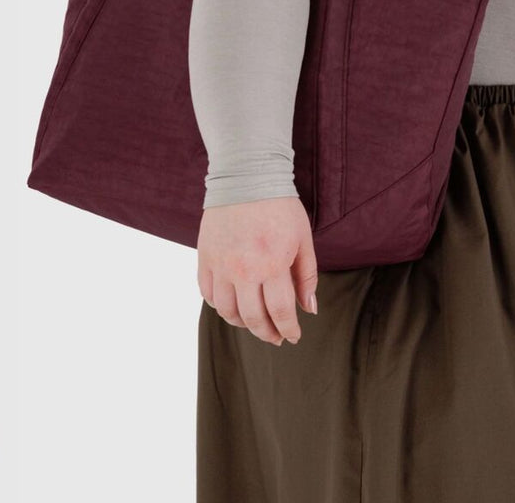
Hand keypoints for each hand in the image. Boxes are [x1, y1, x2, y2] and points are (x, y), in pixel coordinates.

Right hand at [197, 196, 318, 346]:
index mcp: (273, 265)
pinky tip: (233, 305)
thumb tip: (309, 309)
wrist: (247, 177)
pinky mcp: (205, 257)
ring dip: (243, 323)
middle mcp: (244, 270)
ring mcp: (221, 265)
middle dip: (267, 333)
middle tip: (276, 337)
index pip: (280, 312)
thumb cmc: (280, 207)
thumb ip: (306, 276)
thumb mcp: (303, 239)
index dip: (288, 329)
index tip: (293, 336)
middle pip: (253, 318)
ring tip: (255, 322)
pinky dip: (220, 306)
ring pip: (227, 311)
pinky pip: (208, 294)